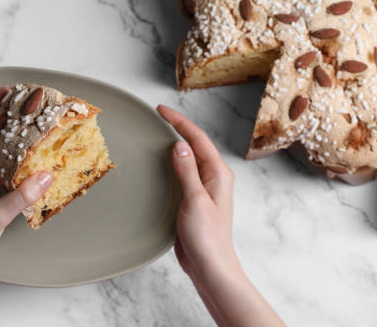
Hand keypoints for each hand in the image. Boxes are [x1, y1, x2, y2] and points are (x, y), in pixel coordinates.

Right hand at [157, 104, 236, 279]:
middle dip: (177, 128)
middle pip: (194, 145)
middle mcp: (213, 178)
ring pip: (189, 158)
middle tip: (158, 115)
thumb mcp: (195, 200)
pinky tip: (161, 163)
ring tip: (158, 132)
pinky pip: (183, 174)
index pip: (198, 139)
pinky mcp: (194, 199)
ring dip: (174, 144)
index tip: (161, 110)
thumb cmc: (207, 237)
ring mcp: (204, 188)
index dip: (180, 122)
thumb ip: (187, 171)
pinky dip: (172, 163)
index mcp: (218, 174)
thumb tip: (179, 144)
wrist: (210, 266)